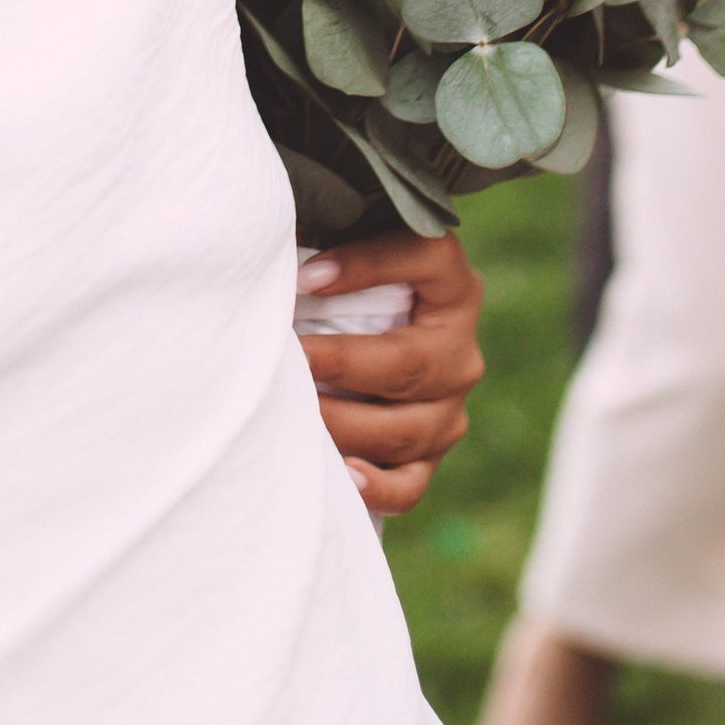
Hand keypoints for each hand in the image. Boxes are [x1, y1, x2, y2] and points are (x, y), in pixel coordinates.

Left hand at [294, 229, 484, 516]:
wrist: (368, 333)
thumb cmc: (344, 279)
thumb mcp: (349, 246)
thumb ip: (327, 237)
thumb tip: (265, 237)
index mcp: (453, 286)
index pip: (428, 261)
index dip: (370, 265)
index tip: (305, 277)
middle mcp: (459, 351)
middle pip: (410, 365)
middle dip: (339, 363)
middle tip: (286, 357)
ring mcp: (450, 410)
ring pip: (403, 430)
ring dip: (342, 424)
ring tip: (291, 411)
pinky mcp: (429, 456)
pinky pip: (410, 484)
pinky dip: (377, 487)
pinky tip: (341, 474)